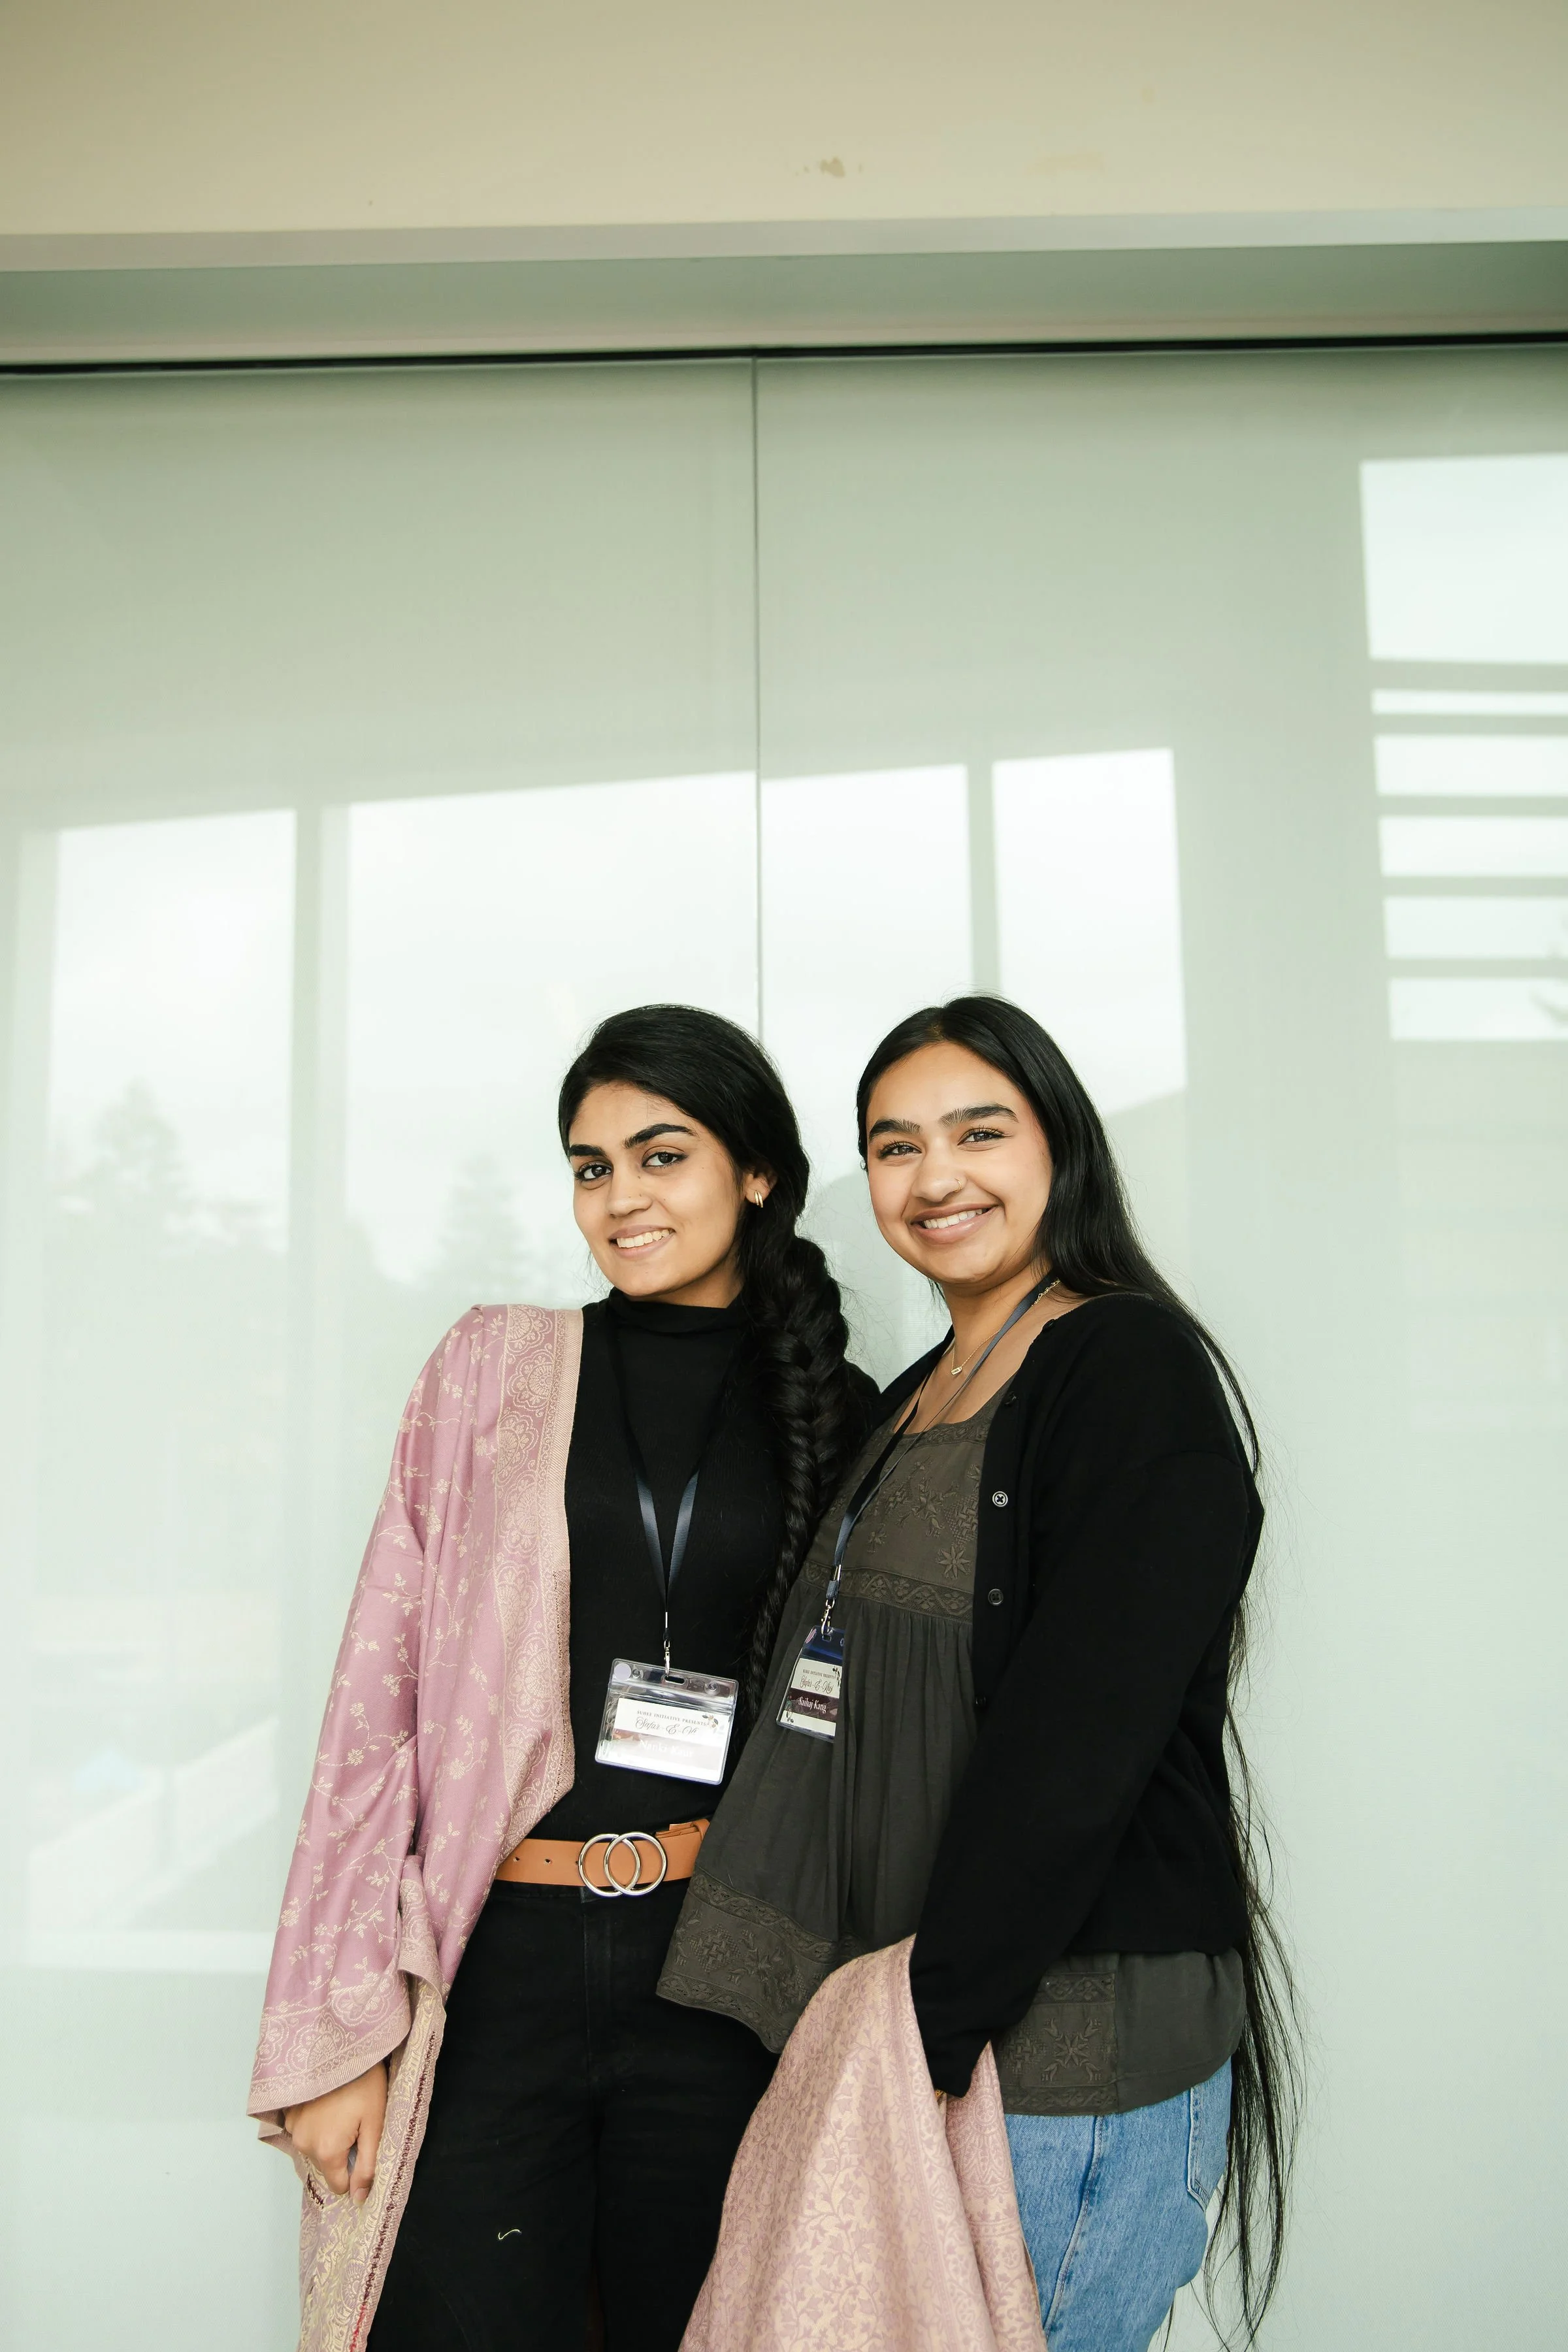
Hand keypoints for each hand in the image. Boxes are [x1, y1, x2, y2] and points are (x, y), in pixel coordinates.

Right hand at [285, 2063, 387, 2203]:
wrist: (343, 2046)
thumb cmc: (365, 2084)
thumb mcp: (375, 2124)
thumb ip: (368, 2166)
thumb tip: (360, 2199)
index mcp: (326, 2151)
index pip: (339, 2185)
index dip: (355, 2170)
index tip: (363, 2144)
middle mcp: (303, 2144)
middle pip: (327, 2166)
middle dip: (342, 2152)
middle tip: (355, 2121)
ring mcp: (292, 2127)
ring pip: (315, 2149)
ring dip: (328, 2138)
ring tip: (342, 2109)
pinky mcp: (288, 2113)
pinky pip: (304, 2132)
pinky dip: (316, 2125)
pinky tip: (327, 2104)